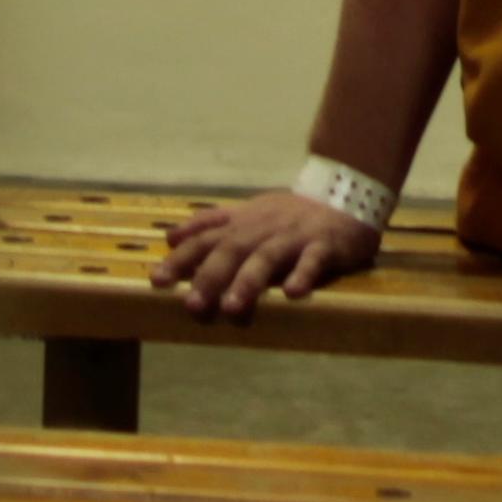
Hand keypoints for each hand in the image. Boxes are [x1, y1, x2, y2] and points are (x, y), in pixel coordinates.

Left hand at [150, 190, 382, 320]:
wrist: (344, 195)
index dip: (181, 259)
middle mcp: (263, 228)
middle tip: (192, 305)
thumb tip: (171, 236)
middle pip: (232, 249)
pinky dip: (303, 274)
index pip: (205, 239)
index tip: (157, 281)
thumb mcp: (247, 213)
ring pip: (268, 256)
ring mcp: (293, 236)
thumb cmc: (290, 214)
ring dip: (250, 281)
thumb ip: (210, 224)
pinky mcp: (325, 244)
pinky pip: (313, 259)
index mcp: (243, 222)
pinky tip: (293, 293)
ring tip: (234, 307)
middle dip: (210, 276)